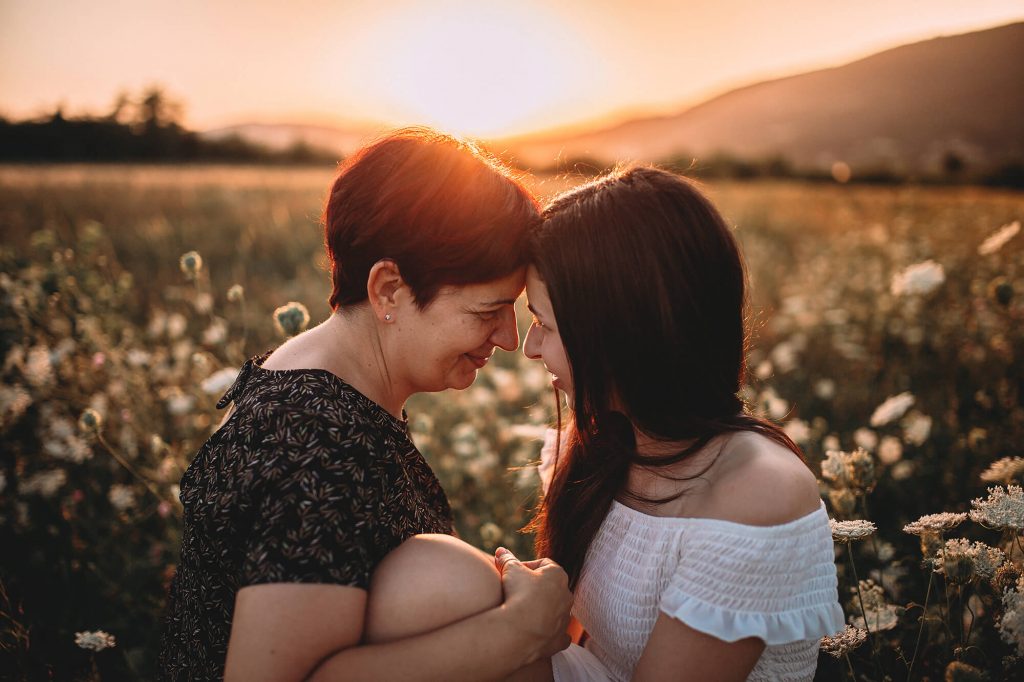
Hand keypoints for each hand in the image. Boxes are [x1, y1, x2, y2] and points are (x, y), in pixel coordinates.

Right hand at [495, 548, 571, 662]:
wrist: (521, 629)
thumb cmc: (518, 593)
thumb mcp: (510, 570)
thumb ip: (507, 559)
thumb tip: (500, 551)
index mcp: (558, 575)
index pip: (544, 564)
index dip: (527, 566)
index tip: (513, 573)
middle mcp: (566, 595)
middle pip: (551, 587)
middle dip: (535, 588)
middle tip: (516, 592)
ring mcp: (565, 618)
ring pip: (556, 610)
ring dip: (542, 609)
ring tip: (522, 612)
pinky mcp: (560, 638)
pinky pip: (560, 635)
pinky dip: (551, 633)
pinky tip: (539, 632)